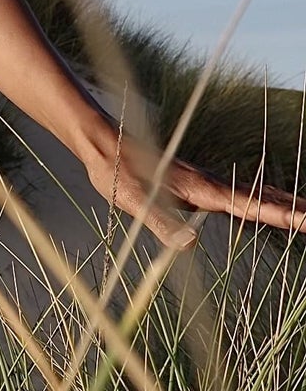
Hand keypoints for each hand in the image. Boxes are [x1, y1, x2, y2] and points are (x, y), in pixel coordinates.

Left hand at [83, 138, 305, 249]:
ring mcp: (203, 184)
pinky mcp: (194, 186)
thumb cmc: (115, 172)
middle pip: (261, 197)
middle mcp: (208, 185)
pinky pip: (237, 195)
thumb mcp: (133, 201)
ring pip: (252, 194)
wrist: (103, 143)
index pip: (250, 205)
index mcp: (200, 190)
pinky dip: (261, 201)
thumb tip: (189, 246)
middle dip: (294, 210)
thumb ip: (161, 222)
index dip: (280, 215)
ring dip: (282, 204)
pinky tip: (264, 206)